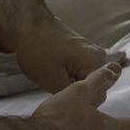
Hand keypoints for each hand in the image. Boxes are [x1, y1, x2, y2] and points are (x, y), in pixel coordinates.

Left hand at [13, 19, 128, 94]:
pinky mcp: (83, 51)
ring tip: (55, 83)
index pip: (98, 93)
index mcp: (96, 62)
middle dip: (79, 92)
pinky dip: (73, 76)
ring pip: (88, 78)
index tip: (62, 101)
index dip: (80, 101)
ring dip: (75, 84)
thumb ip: (73, 94)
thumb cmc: (39, 52)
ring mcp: (92, 52)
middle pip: (95, 85)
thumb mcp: (52, 80)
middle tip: (57, 92)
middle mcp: (100, 56)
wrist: (29, 26)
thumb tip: (83, 103)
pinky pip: (84, 70)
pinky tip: (58, 76)